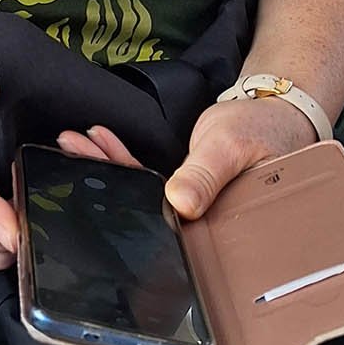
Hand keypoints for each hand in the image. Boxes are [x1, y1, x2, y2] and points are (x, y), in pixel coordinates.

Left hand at [59, 97, 316, 219]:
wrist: (276, 111)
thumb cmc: (265, 133)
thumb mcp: (231, 149)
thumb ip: (205, 176)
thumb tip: (180, 204)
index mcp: (216, 230)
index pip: (164, 232)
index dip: (125, 214)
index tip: (90, 188)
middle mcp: (201, 226)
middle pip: (143, 212)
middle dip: (103, 184)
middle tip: (67, 155)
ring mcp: (191, 207)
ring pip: (140, 193)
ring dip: (106, 166)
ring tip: (72, 142)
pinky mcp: (185, 189)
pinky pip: (147, 177)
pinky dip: (122, 157)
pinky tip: (98, 139)